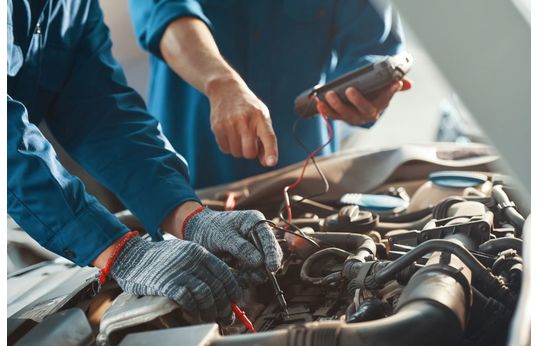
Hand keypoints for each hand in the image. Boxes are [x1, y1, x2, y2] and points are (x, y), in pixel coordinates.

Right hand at [109, 236, 240, 323]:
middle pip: (217, 286)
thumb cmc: (158, 258)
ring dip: (211, 311)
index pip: (224, 272)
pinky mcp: (167, 284)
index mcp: (198, 252)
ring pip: (206, 295)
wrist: (130, 256)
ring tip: (211, 319)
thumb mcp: (183, 253)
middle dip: (224, 306)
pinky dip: (194, 311)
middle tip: (227, 317)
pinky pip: (188, 300)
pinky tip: (195, 316)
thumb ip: (200, 265)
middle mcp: (192, 261)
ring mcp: (179, 272)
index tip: (235, 301)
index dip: (232, 290)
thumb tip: (220, 286)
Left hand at [182, 208, 282, 278]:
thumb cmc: (210, 229)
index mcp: (256, 222)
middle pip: (270, 255)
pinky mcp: (248, 261)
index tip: (272, 268)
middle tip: (251, 276)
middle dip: (263, 268)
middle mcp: (258, 236)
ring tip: (239, 276)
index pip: (269, 239)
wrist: (196, 233)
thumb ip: (241, 248)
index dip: (273, 254)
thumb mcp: (224, 236)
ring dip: (253, 275)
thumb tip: (260, 262)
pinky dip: (245, 278)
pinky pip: (252, 274)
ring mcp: (254, 250)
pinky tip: (235, 277)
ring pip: (262, 268)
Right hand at [207, 78, 277, 166]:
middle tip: (249, 140)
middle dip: (250, 152)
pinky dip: (228, 146)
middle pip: (249, 153)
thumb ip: (266, 140)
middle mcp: (245, 120)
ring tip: (238, 133)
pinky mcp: (217, 127)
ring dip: (238, 148)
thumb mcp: (262, 118)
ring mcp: (230, 124)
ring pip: (237, 153)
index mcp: (261, 117)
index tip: (271, 163)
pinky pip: (225, 149)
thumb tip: (267, 163)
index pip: (268, 137)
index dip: (270, 151)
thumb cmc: (249, 108)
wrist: (226, 90)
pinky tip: (229, 132)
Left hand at [317, 79, 411, 124]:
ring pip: (344, 115)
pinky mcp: (338, 116)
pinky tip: (318, 102)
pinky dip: (324, 109)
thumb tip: (406, 84)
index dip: (388, 94)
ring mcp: (351, 117)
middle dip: (356, 101)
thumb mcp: (383, 88)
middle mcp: (366, 115)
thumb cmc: (372, 92)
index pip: (385, 101)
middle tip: (350, 90)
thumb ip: (394, 86)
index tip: (392, 85)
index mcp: (379, 106)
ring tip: (329, 95)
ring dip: (335, 106)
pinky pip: (331, 115)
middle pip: (362, 111)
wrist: (359, 100)